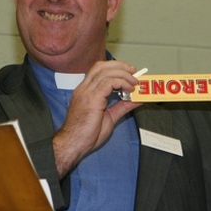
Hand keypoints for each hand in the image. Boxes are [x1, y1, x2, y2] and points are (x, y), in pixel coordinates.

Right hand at [52, 60, 141, 178]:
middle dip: (120, 65)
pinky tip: (128, 89)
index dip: (115, 68)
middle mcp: (84, 88)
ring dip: (123, 74)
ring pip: (106, 71)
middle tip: (133, 71)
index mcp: (85, 91)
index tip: (128, 73)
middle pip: (101, 66)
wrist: (74, 144)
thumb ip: (122, 107)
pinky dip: (121, 82)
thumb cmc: (86, 134)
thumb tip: (136, 99)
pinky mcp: (92, 98)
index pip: (98, 70)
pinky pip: (109, 82)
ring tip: (134, 82)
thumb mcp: (109, 117)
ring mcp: (87, 92)